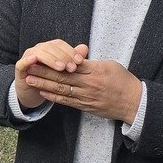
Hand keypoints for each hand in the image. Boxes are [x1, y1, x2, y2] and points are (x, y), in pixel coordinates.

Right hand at [14, 40, 85, 108]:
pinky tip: (34, 60)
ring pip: (39, 53)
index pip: (60, 44)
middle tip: (72, 67)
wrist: (33, 92)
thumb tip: (84, 48)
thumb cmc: (50, 79)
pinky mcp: (20, 68)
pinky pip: (23, 62)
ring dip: (50, 59)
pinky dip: (28, 60)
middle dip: (63, 56)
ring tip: (61, 68)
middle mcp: (39, 50)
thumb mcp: (62, 71)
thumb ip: (72, 59)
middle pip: (50, 47)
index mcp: (49, 48)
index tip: (80, 61)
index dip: (70, 51)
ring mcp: (28, 57)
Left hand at [19, 42, 141, 123]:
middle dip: (43, 72)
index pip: (70, 64)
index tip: (41, 56)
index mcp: (94, 71)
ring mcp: (86, 96)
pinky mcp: (86, 106)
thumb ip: (91, 63)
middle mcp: (89, 84)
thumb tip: (75, 57)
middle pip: (62, 77)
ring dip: (44, 85)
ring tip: (30, 80)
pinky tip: (43, 93)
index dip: (54, 60)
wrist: (133, 102)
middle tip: (28, 67)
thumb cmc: (123, 81)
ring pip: (62, 89)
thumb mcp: (109, 65)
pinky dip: (54, 97)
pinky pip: (67, 101)